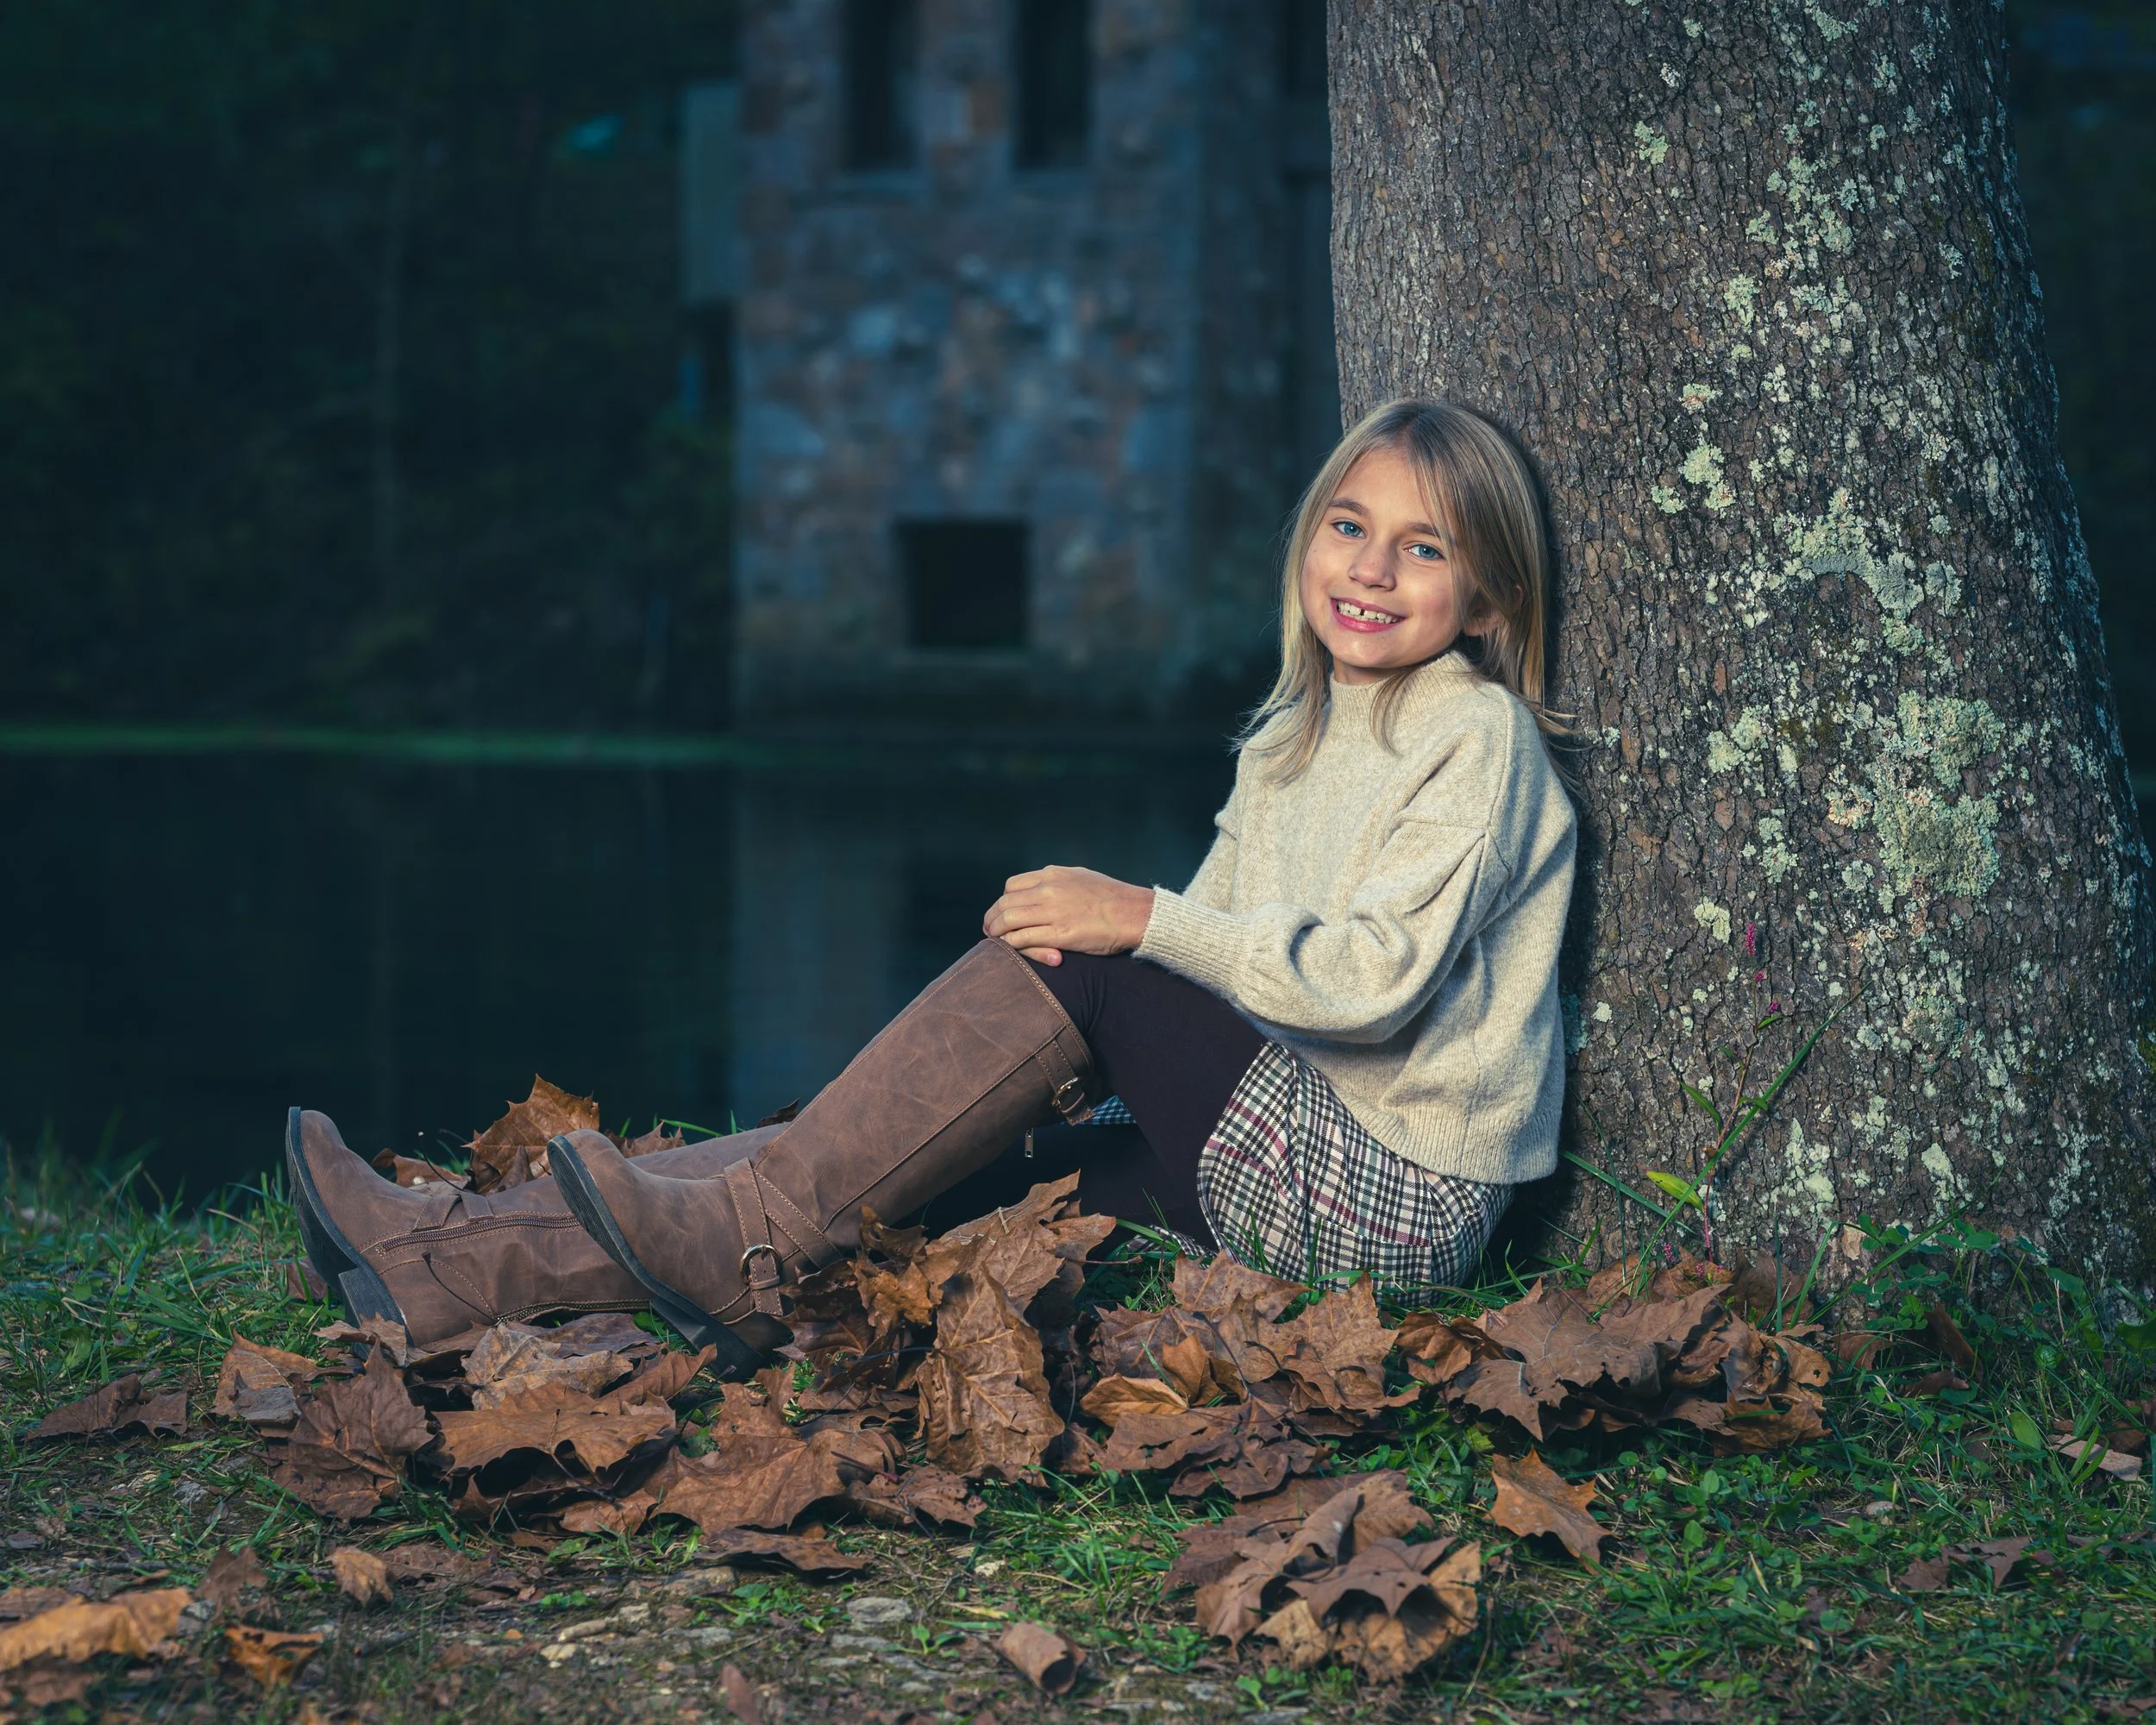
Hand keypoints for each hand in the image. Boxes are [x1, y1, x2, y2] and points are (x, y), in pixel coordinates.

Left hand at [983, 865, 1155, 965]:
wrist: (1135, 913)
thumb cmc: (1113, 898)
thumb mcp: (1081, 877)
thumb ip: (1058, 882)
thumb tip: (1041, 887)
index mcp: (1053, 875)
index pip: (1012, 886)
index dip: (1002, 902)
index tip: (1000, 913)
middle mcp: (1048, 890)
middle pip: (1005, 904)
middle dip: (992, 918)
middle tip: (989, 930)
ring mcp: (1053, 912)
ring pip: (1008, 920)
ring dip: (996, 932)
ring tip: (994, 941)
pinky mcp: (1059, 935)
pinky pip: (1022, 939)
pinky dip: (1011, 944)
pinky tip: (1011, 948)